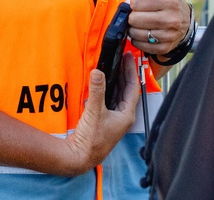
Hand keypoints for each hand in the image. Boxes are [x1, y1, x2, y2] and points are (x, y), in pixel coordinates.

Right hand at [61, 53, 138, 175]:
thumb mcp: (94, 111)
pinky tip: (103, 82)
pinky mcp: (105, 119)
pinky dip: (108, 88)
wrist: (80, 157)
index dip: (131, 69)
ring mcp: (114, 118)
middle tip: (121, 56)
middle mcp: (123, 116)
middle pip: (126, 89)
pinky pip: (110, 99)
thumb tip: (98, 72)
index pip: (133, 86)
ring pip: (118, 93)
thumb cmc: (91, 140)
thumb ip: (96, 90)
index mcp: (126, 114)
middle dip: (124, 72)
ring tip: (113, 64)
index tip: (128, 56)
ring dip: (116, 79)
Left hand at [123, 0, 190, 56]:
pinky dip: (137, 40)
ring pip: (136, 34)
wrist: (185, 18)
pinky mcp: (165, 47)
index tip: (138, 3)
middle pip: (134, 19)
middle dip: (132, 16)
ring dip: (133, 29)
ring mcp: (169, 35)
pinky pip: (141, 46)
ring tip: (139, 23)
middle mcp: (171, 18)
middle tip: (137, 14)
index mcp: (168, 0)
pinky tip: (142, 33)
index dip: (133, 2)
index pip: (136, 3)